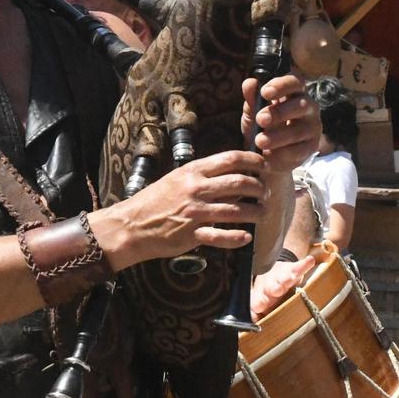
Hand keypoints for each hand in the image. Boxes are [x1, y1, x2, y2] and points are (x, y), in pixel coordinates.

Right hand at [100, 149, 265, 264]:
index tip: (264, 166)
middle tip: (265, 193)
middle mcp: (196, 189)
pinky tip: (247, 238)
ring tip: (262, 213)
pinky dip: (237, 238)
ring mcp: (195, 213)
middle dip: (259, 188)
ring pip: (236, 210)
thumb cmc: (155, 200)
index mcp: (193, 171)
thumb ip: (202, 174)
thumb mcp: (177, 178)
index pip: (231, 159)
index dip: (253, 161)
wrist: (132, 224)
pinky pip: (222, 236)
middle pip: (240, 183)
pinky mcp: (193, 234)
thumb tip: (231, 171)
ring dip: (255, 212)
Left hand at [244, 74, 319, 173]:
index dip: (282, 84)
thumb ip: (252, 98)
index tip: (265, 92)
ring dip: (278, 136)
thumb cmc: (263, 127)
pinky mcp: (311, 147)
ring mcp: (313, 127)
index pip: (295, 81)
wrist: (267, 156)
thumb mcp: (253, 112)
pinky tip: (269, 154)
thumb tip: (249, 83)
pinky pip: (300, 149)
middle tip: (260, 119)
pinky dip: (282, 152)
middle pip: (301, 104)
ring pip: (298, 130)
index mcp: (294, 93)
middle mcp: (308, 107)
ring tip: (259, 141)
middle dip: (279, 112)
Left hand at [252, 253, 315, 317]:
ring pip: (285, 278)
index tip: (258, 306)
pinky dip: (305, 264)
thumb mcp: (261, 304)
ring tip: (290, 279)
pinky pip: (300, 267)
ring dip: (287, 279)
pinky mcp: (293, 270)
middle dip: (273, 289)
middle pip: (271, 287)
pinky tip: (309, 261)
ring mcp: (283, 278)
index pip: (258, 300)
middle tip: (276, 290)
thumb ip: (257, 313)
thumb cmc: (268, 294)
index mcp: (262, 297)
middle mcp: (271, 286)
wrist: (274, 272)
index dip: (258, 303)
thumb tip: (254, 320)